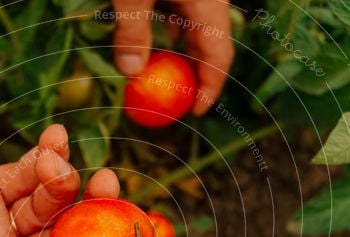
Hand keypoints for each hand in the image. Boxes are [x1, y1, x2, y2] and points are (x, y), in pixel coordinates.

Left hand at [112, 0, 233, 114]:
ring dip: (182, 51)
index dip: (211, 88)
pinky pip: (184, 8)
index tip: (196, 112)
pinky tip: (159, 35)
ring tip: (165, 74)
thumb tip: (131, 74)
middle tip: (178, 100)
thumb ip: (132, 31)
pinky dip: (173, 27)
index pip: (219, 55)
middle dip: (195, 74)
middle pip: (210, 43)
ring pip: (197, 26)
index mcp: (208, 3)